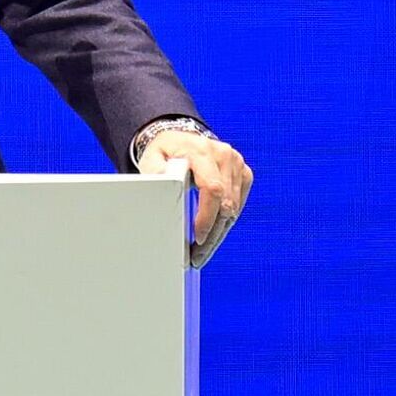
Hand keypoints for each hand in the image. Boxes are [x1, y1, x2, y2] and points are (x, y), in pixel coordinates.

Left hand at [137, 129, 252, 240]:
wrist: (180, 138)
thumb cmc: (165, 151)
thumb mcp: (152, 158)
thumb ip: (155, 171)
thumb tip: (163, 186)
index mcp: (200, 150)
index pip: (212, 189)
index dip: (207, 218)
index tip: (198, 239)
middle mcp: (223, 154)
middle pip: (225, 204)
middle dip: (212, 235)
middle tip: (198, 256)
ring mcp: (236, 163)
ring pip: (233, 208)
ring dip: (219, 232)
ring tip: (203, 250)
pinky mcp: (243, 172)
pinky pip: (238, 204)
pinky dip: (226, 221)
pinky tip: (213, 232)